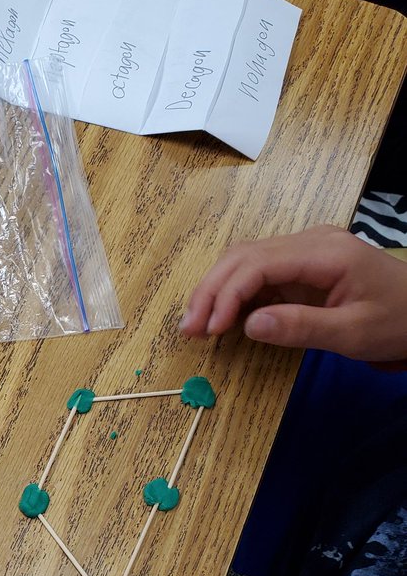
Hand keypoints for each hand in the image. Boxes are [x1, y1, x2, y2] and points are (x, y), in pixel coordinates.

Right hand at [180, 225, 406, 361]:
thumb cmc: (396, 323)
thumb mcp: (353, 333)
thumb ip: (301, 327)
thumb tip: (248, 325)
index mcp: (325, 253)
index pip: (258, 263)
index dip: (226, 294)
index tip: (210, 328)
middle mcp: (311, 242)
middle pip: (244, 256)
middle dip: (211, 291)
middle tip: (189, 330)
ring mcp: (306, 250)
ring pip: (245, 260)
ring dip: (217, 290)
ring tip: (197, 325)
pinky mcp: (303, 265)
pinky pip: (259, 273)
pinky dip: (235, 293)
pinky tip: (222, 317)